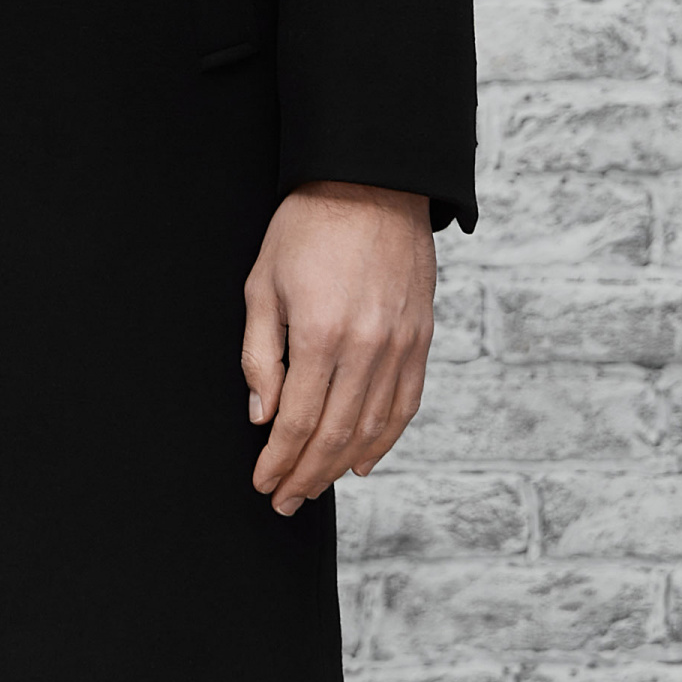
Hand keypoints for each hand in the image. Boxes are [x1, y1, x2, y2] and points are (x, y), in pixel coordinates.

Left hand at [242, 180, 435, 514]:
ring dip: (341, 465)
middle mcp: (366, 348)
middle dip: (306, 475)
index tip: (264, 484)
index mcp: (320, 334)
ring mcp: (400, 345)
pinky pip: (406, 405)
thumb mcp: (263, 283)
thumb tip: (262, 416)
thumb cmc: (307, 226)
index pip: (296, 421)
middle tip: (285, 500)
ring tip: (315, 486)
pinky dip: (385, 439)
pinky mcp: (421, 338)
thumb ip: (260, 354)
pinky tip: (363, 460)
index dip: (278, 460)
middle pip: (335, 435)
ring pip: (373, 428)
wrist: (371, 181)